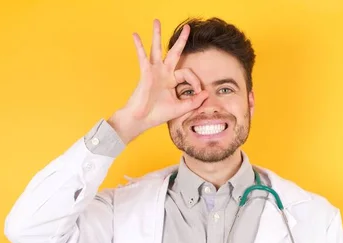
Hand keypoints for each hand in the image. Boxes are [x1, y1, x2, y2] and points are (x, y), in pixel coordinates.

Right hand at [108, 19, 207, 143]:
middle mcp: (164, 73)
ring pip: (157, 49)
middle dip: (181, 41)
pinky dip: (139, 46)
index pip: (188, 73)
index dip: (196, 81)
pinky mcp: (146, 73)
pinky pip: (143, 57)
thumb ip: (194, 102)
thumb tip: (206, 94)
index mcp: (172, 81)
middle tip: (188, 28)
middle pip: (174, 53)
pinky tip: (135, 35)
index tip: (199, 91)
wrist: (141, 120)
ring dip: (157, 35)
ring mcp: (154, 71)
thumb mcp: (180, 108)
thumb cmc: (158, 114)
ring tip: (157, 21)